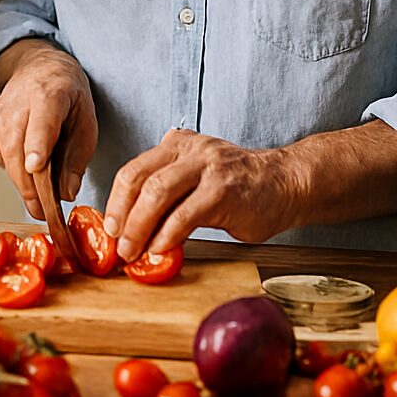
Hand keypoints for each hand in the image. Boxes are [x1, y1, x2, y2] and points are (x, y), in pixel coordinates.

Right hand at [0, 42, 96, 219]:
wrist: (38, 69)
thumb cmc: (67, 96)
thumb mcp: (86, 120)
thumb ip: (78, 157)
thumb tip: (67, 193)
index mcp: (49, 93)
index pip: (41, 120)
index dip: (37, 144)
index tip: (35, 167)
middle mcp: (18, 101)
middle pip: (18, 147)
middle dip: (30, 184)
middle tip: (43, 213)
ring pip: (7, 157)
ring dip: (23, 183)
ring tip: (40, 201)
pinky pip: (0, 159)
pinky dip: (15, 170)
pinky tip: (28, 164)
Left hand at [103, 128, 300, 259]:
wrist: (287, 183)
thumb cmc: (240, 186)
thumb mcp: (197, 176)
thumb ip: (169, 189)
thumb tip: (132, 225)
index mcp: (177, 144)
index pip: (133, 170)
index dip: (115, 201)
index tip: (109, 228)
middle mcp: (189, 149)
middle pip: (139, 180)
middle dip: (122, 216)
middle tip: (117, 244)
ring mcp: (207, 168)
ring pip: (158, 194)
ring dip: (139, 228)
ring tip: (134, 253)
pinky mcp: (224, 191)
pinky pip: (185, 215)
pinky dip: (167, 236)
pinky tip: (161, 250)